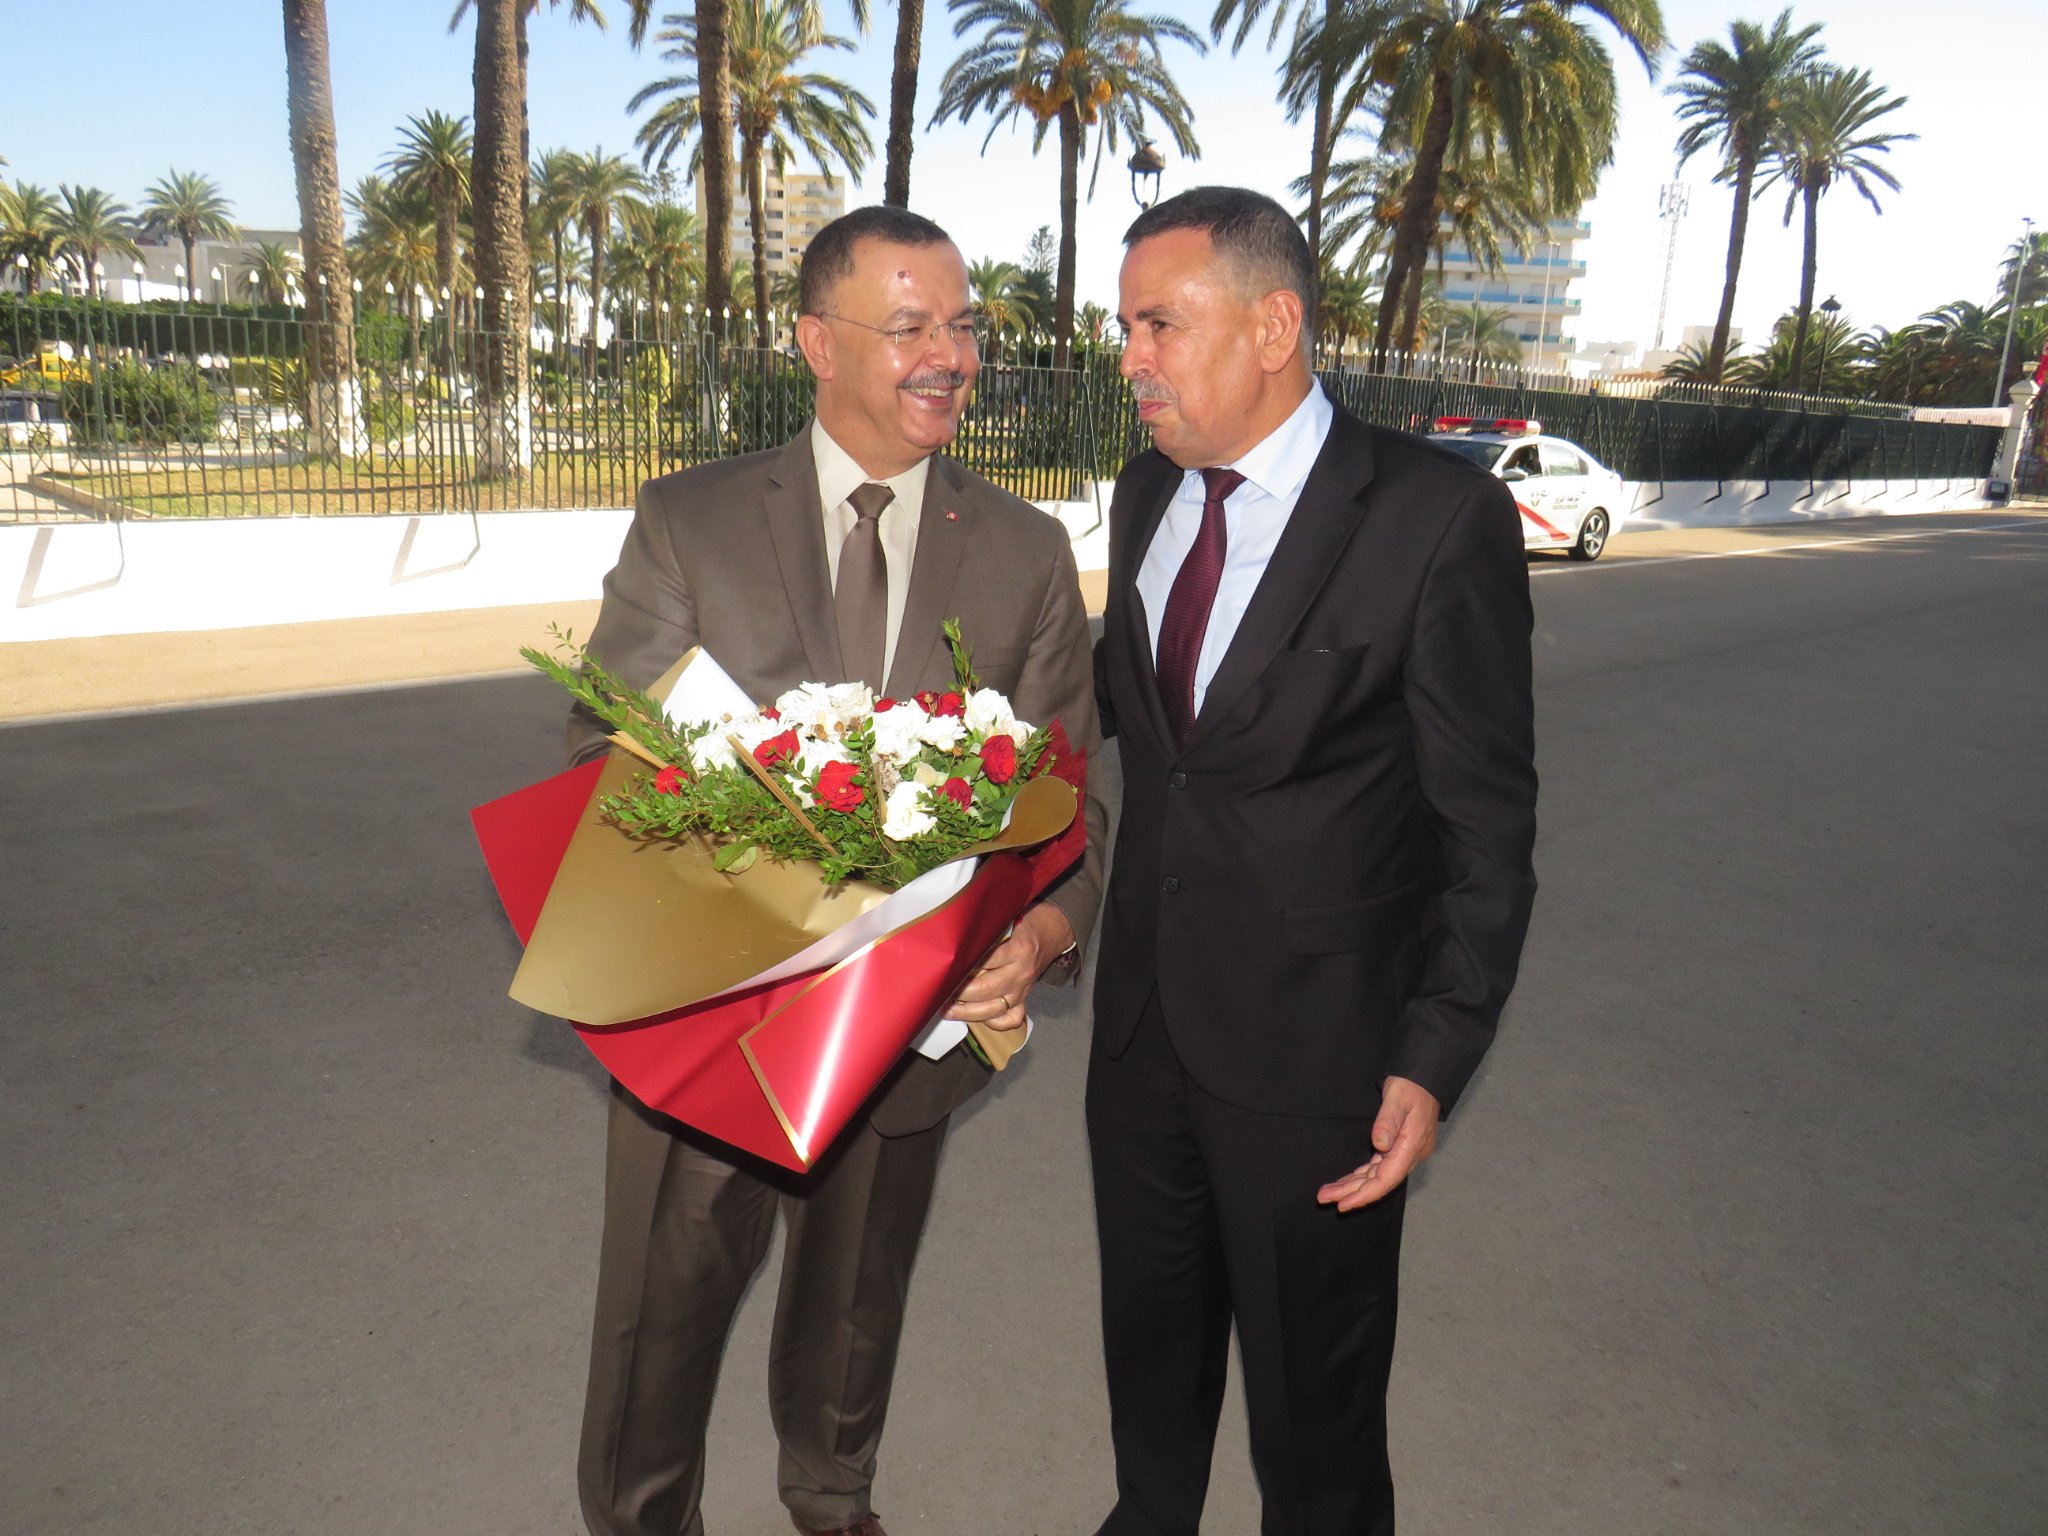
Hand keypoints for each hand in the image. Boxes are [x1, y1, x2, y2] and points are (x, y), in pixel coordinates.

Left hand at [945, 903, 1074, 1032]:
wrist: (1051, 933)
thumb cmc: (1024, 924)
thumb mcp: (1007, 920)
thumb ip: (987, 933)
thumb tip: (957, 945)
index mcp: (1018, 950)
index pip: (986, 962)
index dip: (964, 968)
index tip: (945, 972)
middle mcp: (1021, 972)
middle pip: (987, 989)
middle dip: (961, 994)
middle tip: (941, 994)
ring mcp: (1023, 989)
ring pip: (995, 1008)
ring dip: (969, 1013)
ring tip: (949, 1011)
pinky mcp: (1025, 998)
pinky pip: (1012, 1018)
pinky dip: (995, 1022)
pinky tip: (978, 1018)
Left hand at [1316, 1076, 1440, 1210]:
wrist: (1424, 1078)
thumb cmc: (1411, 1086)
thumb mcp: (1398, 1098)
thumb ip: (1388, 1121)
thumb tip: (1380, 1145)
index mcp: (1411, 1147)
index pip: (1387, 1180)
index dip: (1365, 1195)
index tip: (1343, 1204)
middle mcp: (1409, 1155)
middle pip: (1379, 1182)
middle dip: (1352, 1193)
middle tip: (1323, 1198)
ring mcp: (1404, 1153)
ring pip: (1377, 1176)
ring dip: (1354, 1186)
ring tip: (1329, 1193)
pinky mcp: (1399, 1148)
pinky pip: (1378, 1167)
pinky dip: (1362, 1176)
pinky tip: (1348, 1182)